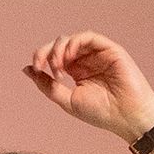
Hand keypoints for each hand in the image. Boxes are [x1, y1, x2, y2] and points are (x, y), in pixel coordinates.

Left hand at [23, 31, 153, 139]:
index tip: (35, 68)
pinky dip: (74, 43)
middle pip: (60, 44)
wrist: (127, 117)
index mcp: (76, 71)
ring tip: (58, 67)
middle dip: (46, 52)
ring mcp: (98, 54)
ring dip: (58, 49)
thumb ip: (47, 85)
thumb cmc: (101, 112)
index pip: (53, 56)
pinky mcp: (110, 49)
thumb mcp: (66, 100)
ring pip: (72, 39)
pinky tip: (68, 58)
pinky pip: (89, 37)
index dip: (41, 58)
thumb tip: (27, 69)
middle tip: (42, 67)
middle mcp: (86, 60)